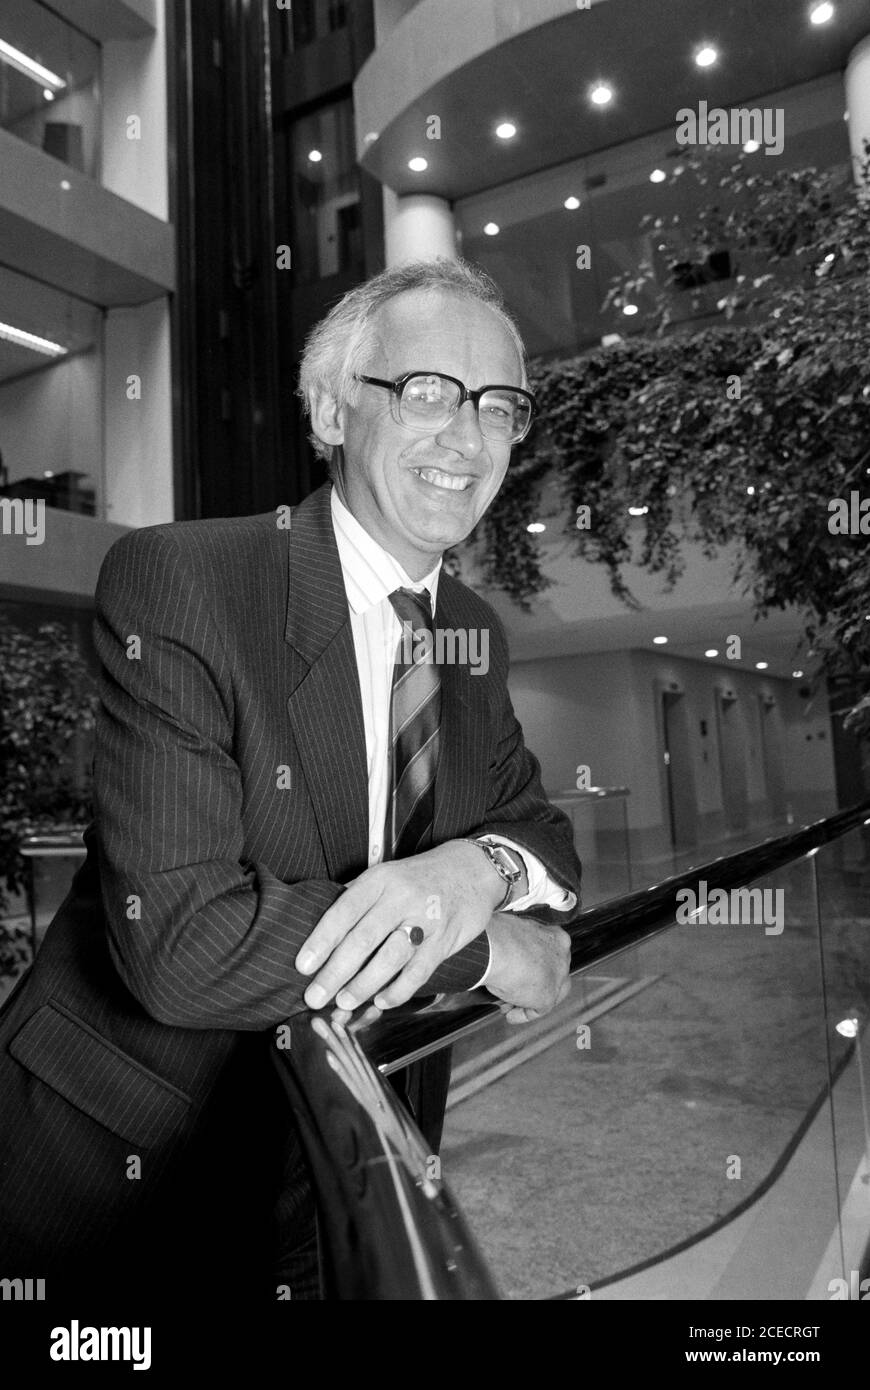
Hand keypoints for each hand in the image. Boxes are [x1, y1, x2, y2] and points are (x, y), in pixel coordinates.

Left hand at [295, 840, 504, 1011]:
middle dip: (335, 972)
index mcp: (379, 880)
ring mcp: (426, 919)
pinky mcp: (445, 940)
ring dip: (364, 984)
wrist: (471, 870)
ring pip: (390, 958)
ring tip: (343, 1003)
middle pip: (363, 939)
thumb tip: (321, 931)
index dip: (321, 940)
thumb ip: (357, 899)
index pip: (343, 911)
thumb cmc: (417, 878)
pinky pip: (419, 971)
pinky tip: (381, 1002)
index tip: (302, 966)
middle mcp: (401, 897)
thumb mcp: (385, 875)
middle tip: (314, 997)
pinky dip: (399, 990)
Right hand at [484, 914, 571, 1023]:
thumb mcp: (512, 933)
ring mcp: (557, 977)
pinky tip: (510, 1015)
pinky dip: (522, 1015)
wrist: (497, 947)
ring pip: (546, 993)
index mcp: (556, 937)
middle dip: (532, 985)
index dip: (533, 966)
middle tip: (513, 990)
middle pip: (550, 976)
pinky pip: (537, 1010)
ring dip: (527, 1002)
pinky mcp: (548, 996)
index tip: (518, 970)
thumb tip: (507, 952)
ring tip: (507, 1006)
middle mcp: (562, 956)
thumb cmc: (499, 935)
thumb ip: (518, 945)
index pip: (550, 954)